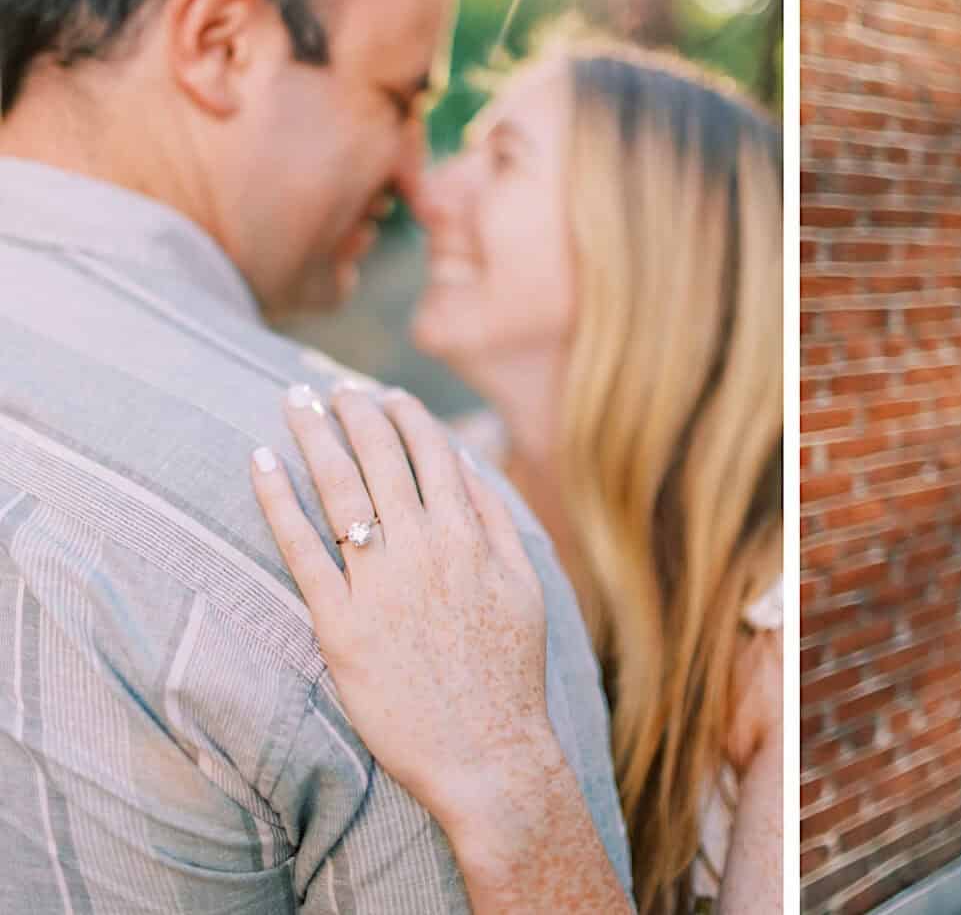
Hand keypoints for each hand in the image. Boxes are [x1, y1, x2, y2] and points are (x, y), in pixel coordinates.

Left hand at [249, 383, 560, 829]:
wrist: (487, 750)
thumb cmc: (508, 673)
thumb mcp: (523, 586)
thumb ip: (496, 522)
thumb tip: (469, 464)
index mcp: (471, 538)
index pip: (432, 453)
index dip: (403, 416)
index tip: (382, 394)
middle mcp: (426, 550)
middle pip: (380, 460)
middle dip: (351, 412)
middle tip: (326, 387)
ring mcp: (381, 585)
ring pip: (340, 490)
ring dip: (313, 437)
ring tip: (294, 405)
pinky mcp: (341, 625)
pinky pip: (301, 549)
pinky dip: (276, 500)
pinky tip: (260, 464)